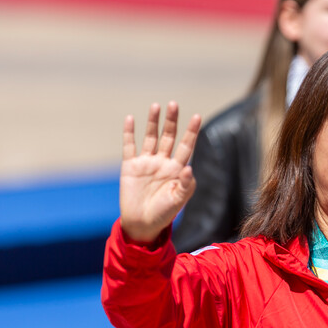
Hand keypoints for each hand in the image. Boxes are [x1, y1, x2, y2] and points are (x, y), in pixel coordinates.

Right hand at [119, 102, 200, 242]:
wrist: (142, 223)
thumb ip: (186, 185)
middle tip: (174, 104)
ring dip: (153, 122)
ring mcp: (147, 163)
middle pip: (169, 137)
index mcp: (178, 169)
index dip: (191, 132)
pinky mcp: (130, 166)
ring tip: (156, 106)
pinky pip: (130, 146)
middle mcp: (163, 162)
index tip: (197, 116)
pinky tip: (131, 119)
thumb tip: (189, 168)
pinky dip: (130, 133)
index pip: (186, 146)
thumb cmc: (164, 213)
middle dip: (172, 121)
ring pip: (151, 137)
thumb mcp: (178, 200)